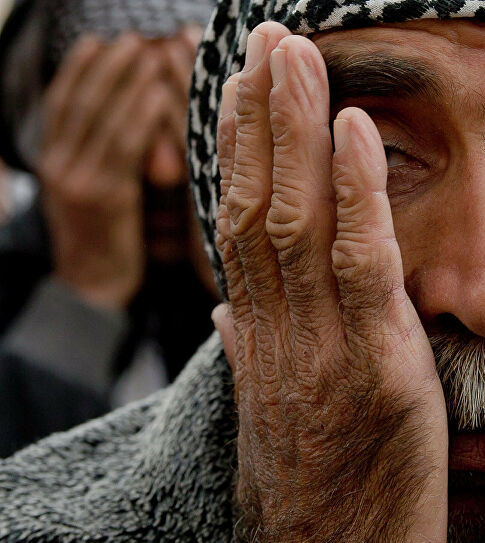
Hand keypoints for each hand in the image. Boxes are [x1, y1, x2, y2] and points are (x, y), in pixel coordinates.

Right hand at [37, 35, 170, 308]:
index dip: (77, 70)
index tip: (98, 42)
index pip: (61, 103)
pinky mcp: (105, 197)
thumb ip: (108, 160)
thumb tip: (135, 120)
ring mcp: (77, 180)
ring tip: (148, 52)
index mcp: (52, 162)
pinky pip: (125, 146)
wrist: (94, 291)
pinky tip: (159, 93)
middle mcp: (58, 166)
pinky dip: (141, 115)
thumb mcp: (99, 194)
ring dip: (126, 80)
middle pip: (81, 101)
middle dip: (106, 66)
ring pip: (103, 117)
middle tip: (132, 37)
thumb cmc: (110, 243)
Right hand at [210, 24, 446, 542]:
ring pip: (294, 219)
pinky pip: (359, 267)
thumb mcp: (290, 422)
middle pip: (256, 205)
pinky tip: (352, 129)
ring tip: (292, 52)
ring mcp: (321, 351)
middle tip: (263, 40)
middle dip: (257, 116)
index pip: (242, 229)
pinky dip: (352, 193)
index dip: (241, 153)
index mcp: (266, 345)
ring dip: (293, 128)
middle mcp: (280, 336)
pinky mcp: (373, 373)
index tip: (244, 90)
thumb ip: (270, 357)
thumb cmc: (328, 511)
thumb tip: (239, 314)